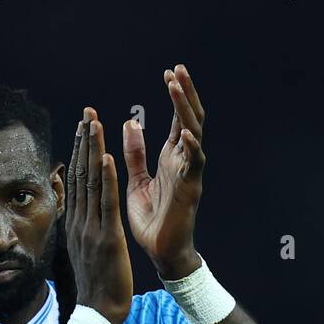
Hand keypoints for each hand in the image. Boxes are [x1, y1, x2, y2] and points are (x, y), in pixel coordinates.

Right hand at [66, 107, 132, 323]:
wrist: (99, 311)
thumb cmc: (96, 283)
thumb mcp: (83, 249)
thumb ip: (80, 225)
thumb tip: (73, 208)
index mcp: (76, 223)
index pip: (77, 180)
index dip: (80, 151)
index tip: (83, 126)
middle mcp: (80, 221)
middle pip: (80, 174)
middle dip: (84, 142)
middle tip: (87, 112)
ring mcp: (91, 228)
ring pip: (91, 183)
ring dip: (93, 151)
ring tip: (95, 123)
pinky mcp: (107, 238)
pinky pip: (106, 204)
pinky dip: (107, 179)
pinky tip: (108, 157)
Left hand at [122, 64, 205, 278]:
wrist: (161, 254)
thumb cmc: (152, 221)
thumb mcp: (137, 181)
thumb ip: (135, 153)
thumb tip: (129, 122)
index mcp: (171, 159)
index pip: (178, 120)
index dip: (175, 97)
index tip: (169, 73)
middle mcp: (183, 162)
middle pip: (190, 119)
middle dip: (185, 94)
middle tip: (178, 69)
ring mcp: (189, 174)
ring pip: (194, 133)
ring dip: (185, 110)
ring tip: (177, 86)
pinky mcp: (190, 190)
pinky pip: (195, 164)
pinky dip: (191, 147)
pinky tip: (185, 131)